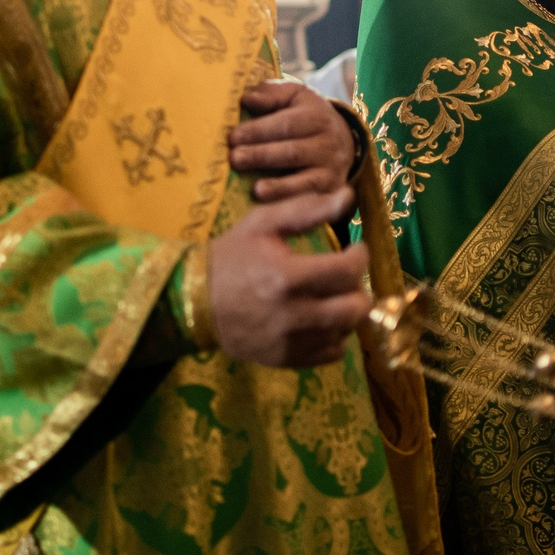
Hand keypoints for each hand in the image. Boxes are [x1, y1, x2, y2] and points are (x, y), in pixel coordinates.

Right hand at [208, 188, 371, 368]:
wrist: (194, 298)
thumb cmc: (231, 255)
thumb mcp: (263, 222)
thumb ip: (307, 209)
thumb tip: (347, 196)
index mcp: (287, 276)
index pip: (348, 271)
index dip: (361, 257)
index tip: (356, 249)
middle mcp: (292, 313)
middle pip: (354, 307)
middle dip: (358, 287)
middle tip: (347, 277)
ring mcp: (290, 341)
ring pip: (346, 331)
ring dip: (348, 311)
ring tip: (334, 296)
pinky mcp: (286, 359)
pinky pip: (331, 353)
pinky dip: (334, 336)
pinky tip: (321, 319)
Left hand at [228, 81, 358, 200]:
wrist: (344, 141)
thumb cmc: (306, 115)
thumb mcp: (295, 96)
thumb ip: (272, 94)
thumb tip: (247, 99)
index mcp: (316, 116)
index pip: (286, 124)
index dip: (259, 130)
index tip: (233, 136)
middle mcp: (328, 144)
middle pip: (293, 152)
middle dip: (262, 155)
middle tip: (235, 158)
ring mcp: (331, 170)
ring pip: (305, 180)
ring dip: (280, 187)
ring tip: (256, 190)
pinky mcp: (331, 192)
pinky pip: (313, 201)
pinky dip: (294, 205)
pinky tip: (275, 209)